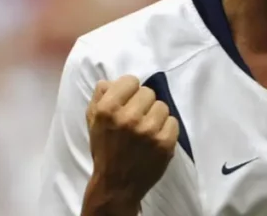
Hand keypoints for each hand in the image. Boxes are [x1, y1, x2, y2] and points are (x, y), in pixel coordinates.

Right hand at [85, 75, 178, 209]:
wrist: (117, 185)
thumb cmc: (105, 150)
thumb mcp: (93, 122)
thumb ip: (100, 97)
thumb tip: (110, 81)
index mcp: (108, 110)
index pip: (131, 80)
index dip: (129, 90)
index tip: (127, 101)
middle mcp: (129, 118)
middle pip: (148, 92)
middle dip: (143, 103)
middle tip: (136, 118)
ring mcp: (149, 131)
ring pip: (162, 106)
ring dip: (155, 116)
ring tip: (146, 129)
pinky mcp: (165, 143)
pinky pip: (173, 121)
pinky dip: (166, 129)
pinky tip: (155, 138)